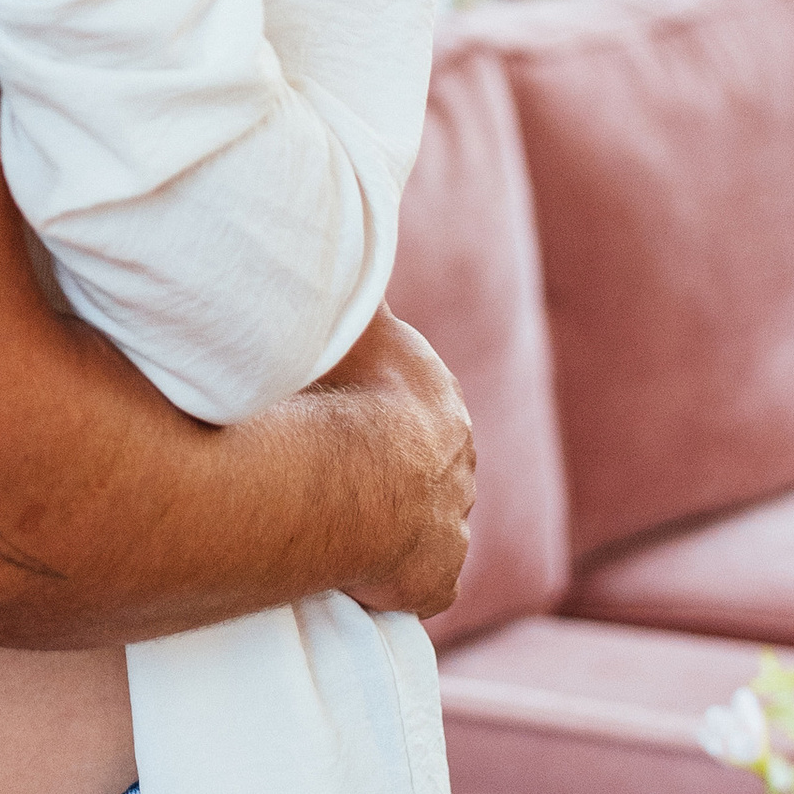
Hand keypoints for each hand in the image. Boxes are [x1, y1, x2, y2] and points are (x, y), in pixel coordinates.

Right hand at [310, 310, 476, 621]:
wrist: (351, 469)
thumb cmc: (341, 387)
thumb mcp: (349, 315)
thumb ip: (355, 279)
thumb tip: (361, 211)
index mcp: (437, 399)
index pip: (413, 407)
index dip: (377, 414)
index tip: (343, 421)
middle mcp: (458, 461)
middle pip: (423, 466)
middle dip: (387, 471)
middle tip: (335, 475)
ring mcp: (449, 524)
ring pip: (424, 524)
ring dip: (390, 527)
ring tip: (338, 525)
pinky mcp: (436, 578)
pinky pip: (418, 582)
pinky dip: (393, 581)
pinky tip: (358, 576)